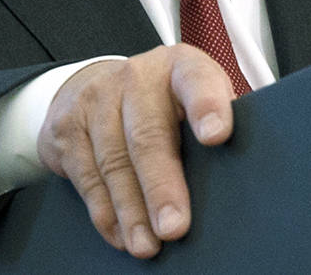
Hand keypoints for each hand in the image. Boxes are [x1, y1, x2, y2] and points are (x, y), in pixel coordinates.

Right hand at [35, 44, 234, 257]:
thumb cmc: (160, 100)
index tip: (217, 136)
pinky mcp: (67, 126)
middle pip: (148, 134)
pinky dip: (105, 213)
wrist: (93, 84)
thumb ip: (214, 121)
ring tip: (148, 244)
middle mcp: (137, 77)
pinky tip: (121, 233)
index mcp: (180, 66)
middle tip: (175, 226)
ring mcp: (97, 99)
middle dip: (162, 186)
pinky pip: (87, 177)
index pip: (196, 80)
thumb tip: (243, 171)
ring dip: (132, 210)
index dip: (207, 106)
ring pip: (114, 162)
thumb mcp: (191, 96)